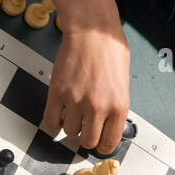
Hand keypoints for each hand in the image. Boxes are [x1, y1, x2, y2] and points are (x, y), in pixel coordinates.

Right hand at [42, 24, 130, 153]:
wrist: (92, 29)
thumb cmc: (110, 49)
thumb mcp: (123, 82)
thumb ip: (115, 105)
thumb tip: (106, 123)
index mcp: (119, 105)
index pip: (108, 142)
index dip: (102, 145)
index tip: (98, 142)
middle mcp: (98, 106)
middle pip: (87, 141)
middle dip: (85, 137)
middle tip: (84, 128)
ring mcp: (76, 101)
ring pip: (68, 131)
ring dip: (70, 125)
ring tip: (73, 111)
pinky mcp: (57, 93)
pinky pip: (51, 121)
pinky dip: (55, 120)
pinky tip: (60, 111)